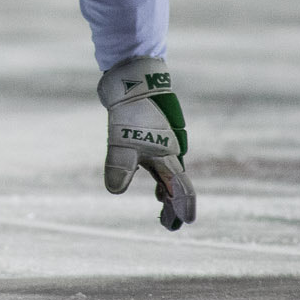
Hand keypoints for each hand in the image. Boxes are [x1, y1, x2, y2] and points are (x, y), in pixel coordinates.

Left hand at [98, 56, 195, 230]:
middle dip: (174, 204)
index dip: (183, 207)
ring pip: (169, 169)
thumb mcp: (122, 140)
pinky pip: (160, 157)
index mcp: (168, 155)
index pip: (182, 188)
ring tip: (161, 201)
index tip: (185, 222)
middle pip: (177, 182)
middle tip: (169, 223)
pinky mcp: (151, 130)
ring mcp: (162, 139)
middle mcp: (170, 149)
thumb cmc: (131, 108)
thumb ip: (120, 166)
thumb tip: (115, 191)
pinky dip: (158, 171)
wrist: (132, 76)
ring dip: (167, 188)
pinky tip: (149, 171)